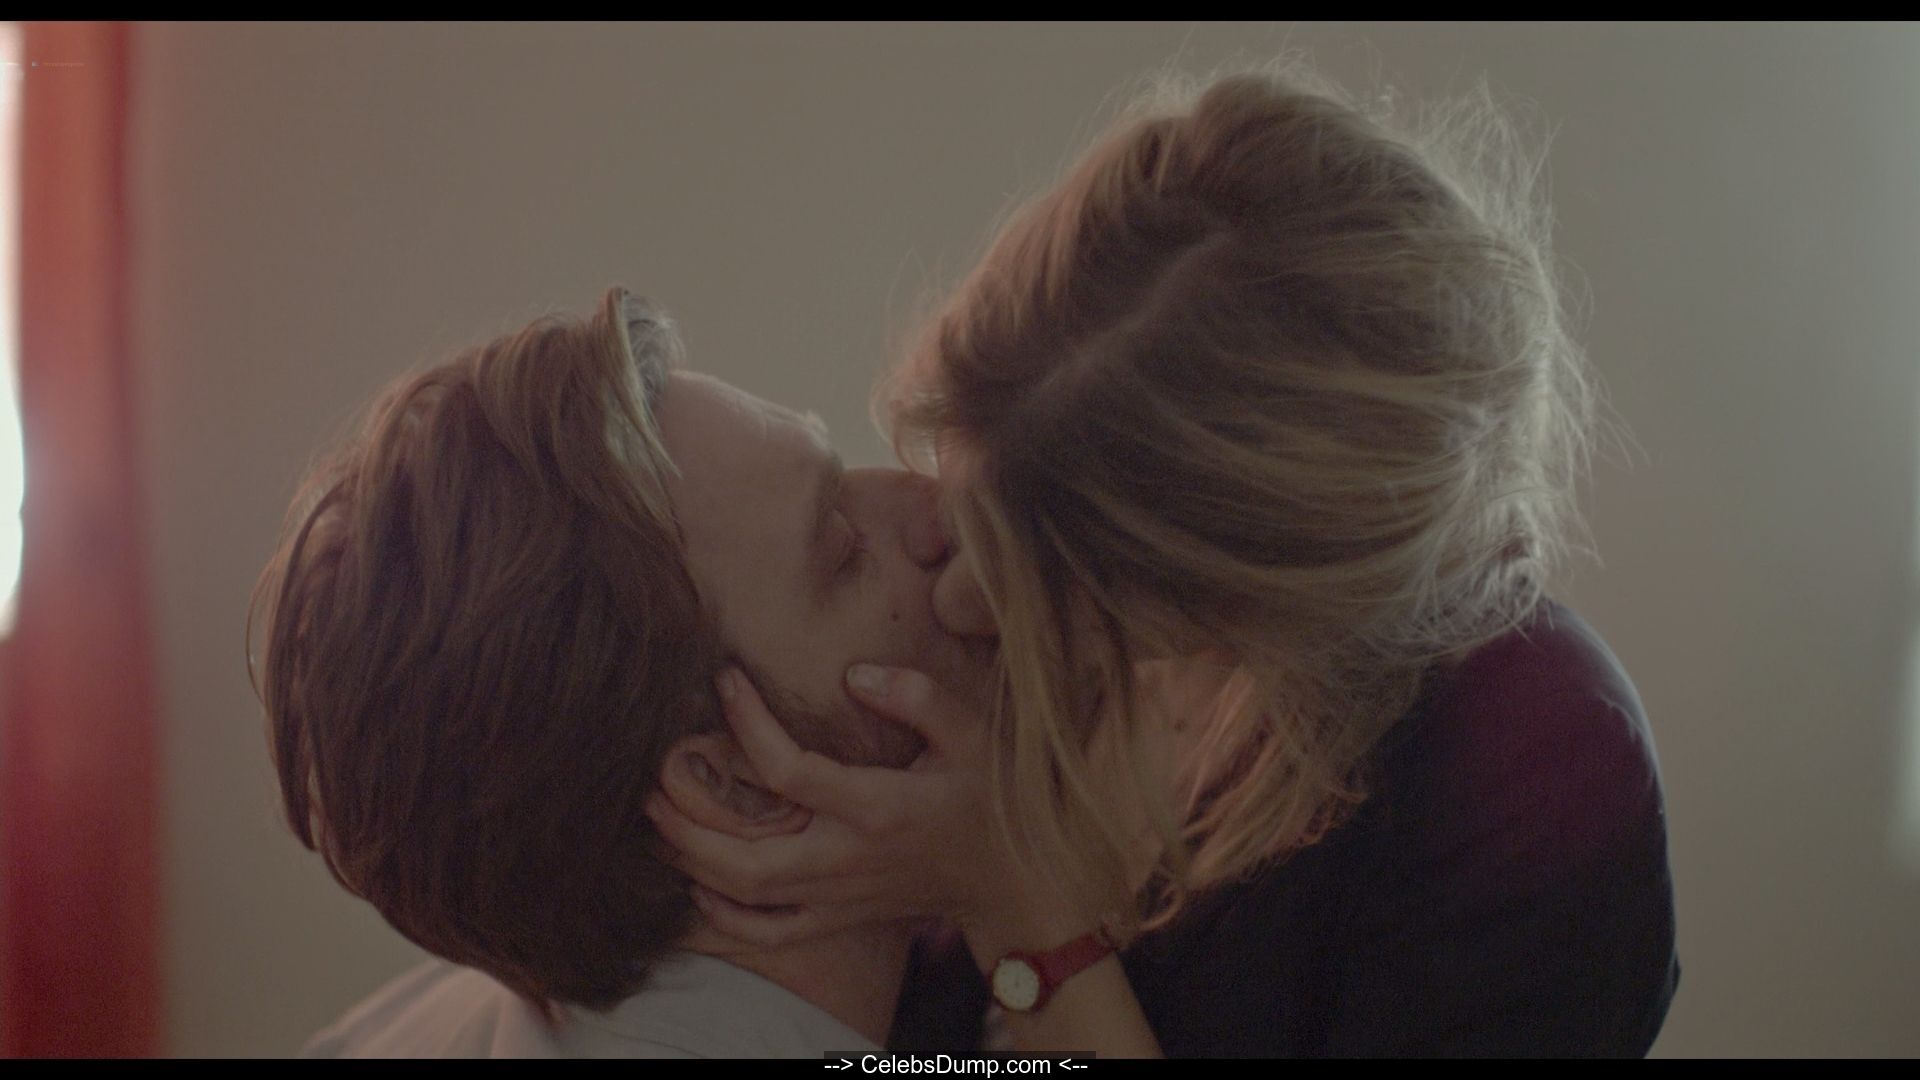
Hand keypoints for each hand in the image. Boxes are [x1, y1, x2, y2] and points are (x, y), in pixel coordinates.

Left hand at [646, 663, 1013, 948]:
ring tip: (655, 820)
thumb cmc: (992, 798)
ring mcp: (839, 895)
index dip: (747, 723)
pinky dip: (723, 915)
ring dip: (690, 859)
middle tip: (650, 778)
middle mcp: (848, 857)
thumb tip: (853, 676)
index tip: (723, 681)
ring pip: (745, 893)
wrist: (1012, 880)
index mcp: (876, 806)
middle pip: (745, 854)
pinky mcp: (839, 917)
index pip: (790, 770)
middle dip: (687, 820)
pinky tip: (695, 882)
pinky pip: (769, 932)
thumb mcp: (972, 733)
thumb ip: (916, 697)